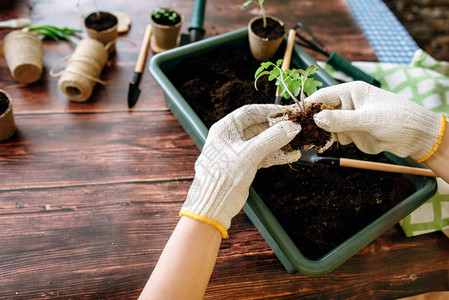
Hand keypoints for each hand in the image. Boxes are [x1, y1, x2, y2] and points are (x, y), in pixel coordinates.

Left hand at [180, 104, 301, 237]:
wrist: (213, 205)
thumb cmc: (224, 175)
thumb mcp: (250, 154)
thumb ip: (272, 139)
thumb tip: (292, 127)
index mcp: (224, 128)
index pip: (249, 112)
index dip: (268, 110)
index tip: (287, 112)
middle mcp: (229, 137)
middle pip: (257, 126)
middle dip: (276, 128)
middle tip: (295, 127)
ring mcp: (236, 152)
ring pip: (261, 142)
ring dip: (278, 143)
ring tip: (297, 142)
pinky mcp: (242, 165)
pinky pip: (261, 155)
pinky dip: (275, 156)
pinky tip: (291, 156)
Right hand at [306, 81, 445, 161]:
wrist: (417, 138)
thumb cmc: (397, 120)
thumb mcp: (368, 119)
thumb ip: (341, 120)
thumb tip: (316, 119)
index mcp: (351, 92)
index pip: (321, 96)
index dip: (305, 105)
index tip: (290, 115)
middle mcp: (348, 104)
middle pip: (320, 112)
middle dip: (310, 123)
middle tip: (298, 133)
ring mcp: (349, 119)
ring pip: (325, 127)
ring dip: (320, 135)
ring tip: (314, 141)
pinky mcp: (352, 133)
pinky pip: (335, 137)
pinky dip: (330, 142)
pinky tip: (326, 145)